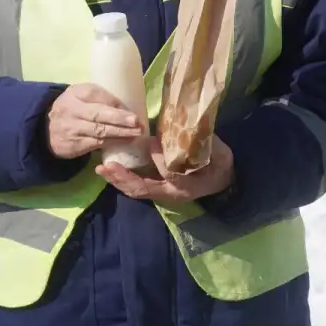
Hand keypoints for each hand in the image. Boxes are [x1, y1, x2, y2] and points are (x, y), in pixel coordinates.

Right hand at [47, 83, 142, 158]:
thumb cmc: (73, 109)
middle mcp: (71, 110)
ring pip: (99, 130)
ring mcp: (71, 128)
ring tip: (137, 132)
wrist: (46, 129)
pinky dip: (113, 142)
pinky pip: (97, 143)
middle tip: (136, 121)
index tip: (130, 107)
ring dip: (121, 132)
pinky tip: (127, 141)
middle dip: (119, 118)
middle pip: (97, 113)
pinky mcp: (74, 144)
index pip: (94, 93)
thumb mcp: (80, 97)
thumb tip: (127, 107)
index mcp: (74, 93)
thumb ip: (98, 97)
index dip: (113, 101)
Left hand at [96, 136, 234, 203]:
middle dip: (123, 178)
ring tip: (102, 169)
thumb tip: (179, 132)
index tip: (150, 140)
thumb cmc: (221, 166)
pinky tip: (111, 169)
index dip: (159, 158)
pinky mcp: (158, 189)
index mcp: (188, 186)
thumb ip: (203, 146)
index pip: (170, 174)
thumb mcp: (220, 155)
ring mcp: (164, 193)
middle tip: (106, 166)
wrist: (224, 182)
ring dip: (118, 180)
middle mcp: (172, 193)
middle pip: (142, 189)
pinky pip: (137, 187)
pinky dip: (123, 179)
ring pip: (136, 190)